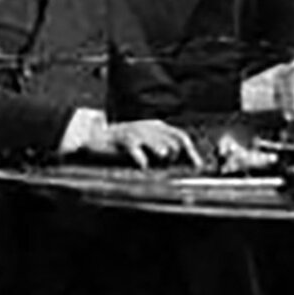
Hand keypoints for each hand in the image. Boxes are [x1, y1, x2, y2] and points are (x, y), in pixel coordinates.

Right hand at [85, 118, 202, 169]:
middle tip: (165, 166)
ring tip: (157, 162)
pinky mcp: (124, 139)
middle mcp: (150, 127)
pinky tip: (143, 167)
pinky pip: (138, 151)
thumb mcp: (145, 141)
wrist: (96, 137)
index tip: (198, 166)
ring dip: (162, 157)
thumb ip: (162, 148)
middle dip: (174, 158)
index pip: (181, 136)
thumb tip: (180, 164)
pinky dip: (142, 161)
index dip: (191, 152)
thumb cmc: (123, 144)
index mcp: (157, 126)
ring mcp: (137, 132)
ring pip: (160, 146)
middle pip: (173, 143)